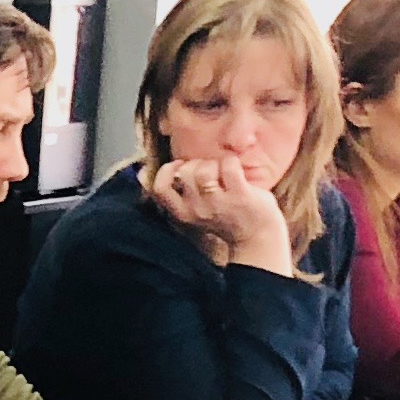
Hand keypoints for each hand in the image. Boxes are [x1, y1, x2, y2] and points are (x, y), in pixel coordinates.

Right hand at [152, 157, 293, 266]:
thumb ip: (174, 193)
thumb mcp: (192, 210)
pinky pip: (228, 166)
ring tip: (223, 175)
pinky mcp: (239, 196)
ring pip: (204, 169)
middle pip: (185, 171)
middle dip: (197, 164)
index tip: (181, 168)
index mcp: (181, 213)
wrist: (256, 236)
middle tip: (210, 175)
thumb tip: (143, 171)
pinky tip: (237, 173)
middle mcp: (196, 210)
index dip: (168, 170)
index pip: (159, 188)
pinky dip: (232, 163)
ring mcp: (217, 203)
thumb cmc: (224, 217)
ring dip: (215, 164)